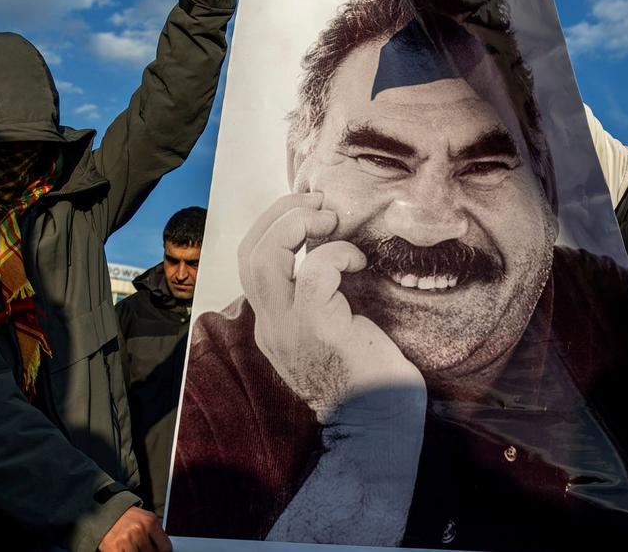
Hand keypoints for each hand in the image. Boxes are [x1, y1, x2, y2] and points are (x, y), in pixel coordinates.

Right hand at [98, 506, 170, 551]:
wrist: (105, 514)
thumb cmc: (128, 519)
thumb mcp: (146, 520)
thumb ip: (156, 533)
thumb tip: (165, 549)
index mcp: (150, 522)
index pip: (166, 547)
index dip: (162, 551)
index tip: (157, 550)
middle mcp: (139, 530)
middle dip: (148, 551)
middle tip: (142, 547)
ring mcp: (126, 541)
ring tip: (133, 547)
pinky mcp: (114, 549)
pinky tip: (125, 550)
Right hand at [238, 193, 424, 422]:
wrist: (379, 424)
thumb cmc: (369, 376)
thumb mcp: (332, 331)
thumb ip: (321, 299)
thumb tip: (334, 251)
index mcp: (272, 324)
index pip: (251, 262)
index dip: (274, 227)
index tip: (310, 212)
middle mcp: (271, 325)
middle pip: (248, 253)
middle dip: (278, 215)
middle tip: (317, 203)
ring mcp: (289, 327)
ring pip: (263, 257)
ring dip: (294, 223)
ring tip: (327, 216)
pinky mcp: (317, 327)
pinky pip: (314, 271)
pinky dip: (336, 253)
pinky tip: (359, 260)